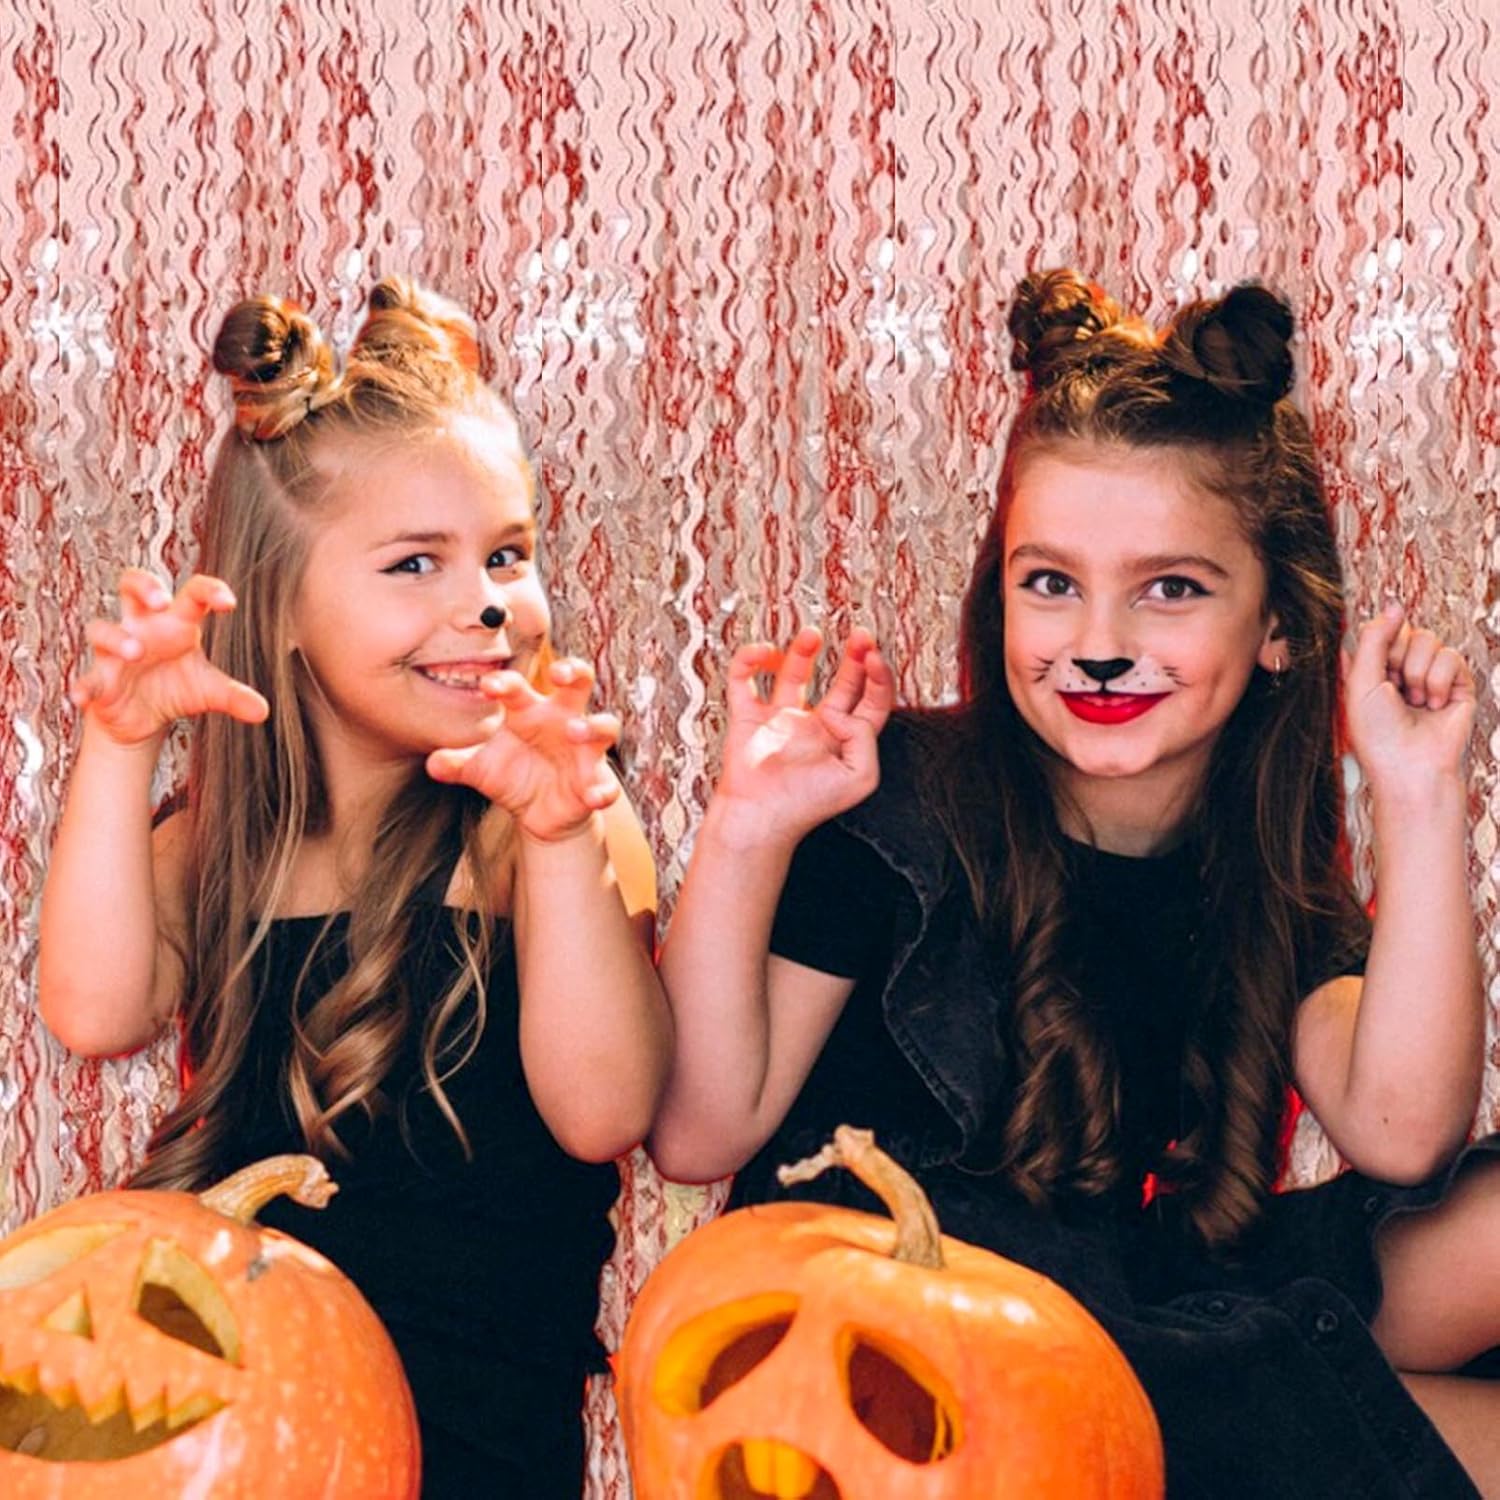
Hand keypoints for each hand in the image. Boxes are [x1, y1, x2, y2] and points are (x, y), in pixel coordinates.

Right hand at [70, 570, 269, 745]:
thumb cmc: (178, 687)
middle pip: (132, 585)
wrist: (143, 717)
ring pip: (103, 629)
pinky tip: (81, 697)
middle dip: (143, 585)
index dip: (209, 590)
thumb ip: (234, 696)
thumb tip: (263, 711)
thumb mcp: (210, 691)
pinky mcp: (99, 679)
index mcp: (176, 622)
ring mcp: (115, 651)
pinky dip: (82, 686)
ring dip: (117, 638)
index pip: (192, 593)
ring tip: (137, 651)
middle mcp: (142, 627)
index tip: (229, 602)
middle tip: (161, 600)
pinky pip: (85, 678)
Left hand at [425, 658, 620, 841]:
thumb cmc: (512, 775)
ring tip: (575, 731)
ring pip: (604, 725)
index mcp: (530, 711)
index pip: (518, 688)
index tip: (487, 685)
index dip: (505, 682)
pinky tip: (595, 796)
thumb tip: (433, 763)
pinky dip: (604, 789)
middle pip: (578, 683)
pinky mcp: (597, 780)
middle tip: (558, 671)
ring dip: (592, 725)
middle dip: (573, 671)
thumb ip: (458, 764)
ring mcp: (585, 750)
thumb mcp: (481, 770)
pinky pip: (607, 783)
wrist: (541, 812)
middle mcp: (563, 721)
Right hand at [715, 626, 893, 843]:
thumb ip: (864, 738)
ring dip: (803, 650)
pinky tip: (763, 652)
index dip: (877, 676)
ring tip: (813, 635)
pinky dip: (749, 661)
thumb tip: (843, 712)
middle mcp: (814, 727)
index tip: (874, 656)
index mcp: (843, 741)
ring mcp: (781, 719)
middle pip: (842, 683)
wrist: (761, 817)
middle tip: (860, 635)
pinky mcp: (749, 717)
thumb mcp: (860, 777)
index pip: (870, 701)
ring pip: (793, 673)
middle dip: (854, 657)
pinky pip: (745, 680)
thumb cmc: (808, 805)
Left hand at [1343, 604, 1475, 790]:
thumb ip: (1373, 639)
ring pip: (1428, 640)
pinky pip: (1451, 657)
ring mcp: (1431, 676)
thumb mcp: (1361, 681)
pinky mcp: (1458, 685)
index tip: (1377, 669)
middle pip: (1405, 631)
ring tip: (1413, 701)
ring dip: (1418, 672)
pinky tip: (1433, 704)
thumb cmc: (1377, 733)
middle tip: (1394, 688)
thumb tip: (1394, 605)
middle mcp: (1402, 670)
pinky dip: (1438, 680)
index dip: (1379, 643)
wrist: (1409, 766)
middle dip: (1398, 658)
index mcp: (1374, 669)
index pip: (1380, 631)